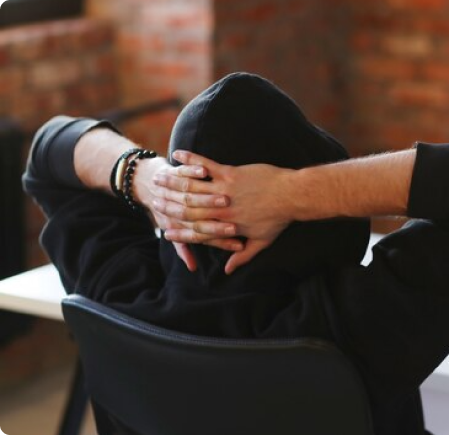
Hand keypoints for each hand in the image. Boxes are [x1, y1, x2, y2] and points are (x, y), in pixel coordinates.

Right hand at [152, 150, 295, 273]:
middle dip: (168, 205)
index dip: (180, 233)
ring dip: (172, 181)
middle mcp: (221, 209)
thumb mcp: (262, 241)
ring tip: (158, 177)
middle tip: (153, 200)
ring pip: (192, 187)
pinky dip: (190, 160)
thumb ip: (243, 256)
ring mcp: (224, 190)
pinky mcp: (230, 173)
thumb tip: (229, 270)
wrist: (292, 196)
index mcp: (227, 226)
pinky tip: (177, 154)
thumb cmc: (279, 218)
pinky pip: (205, 165)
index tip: (165, 232)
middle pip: (188, 208)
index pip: (198, 232)